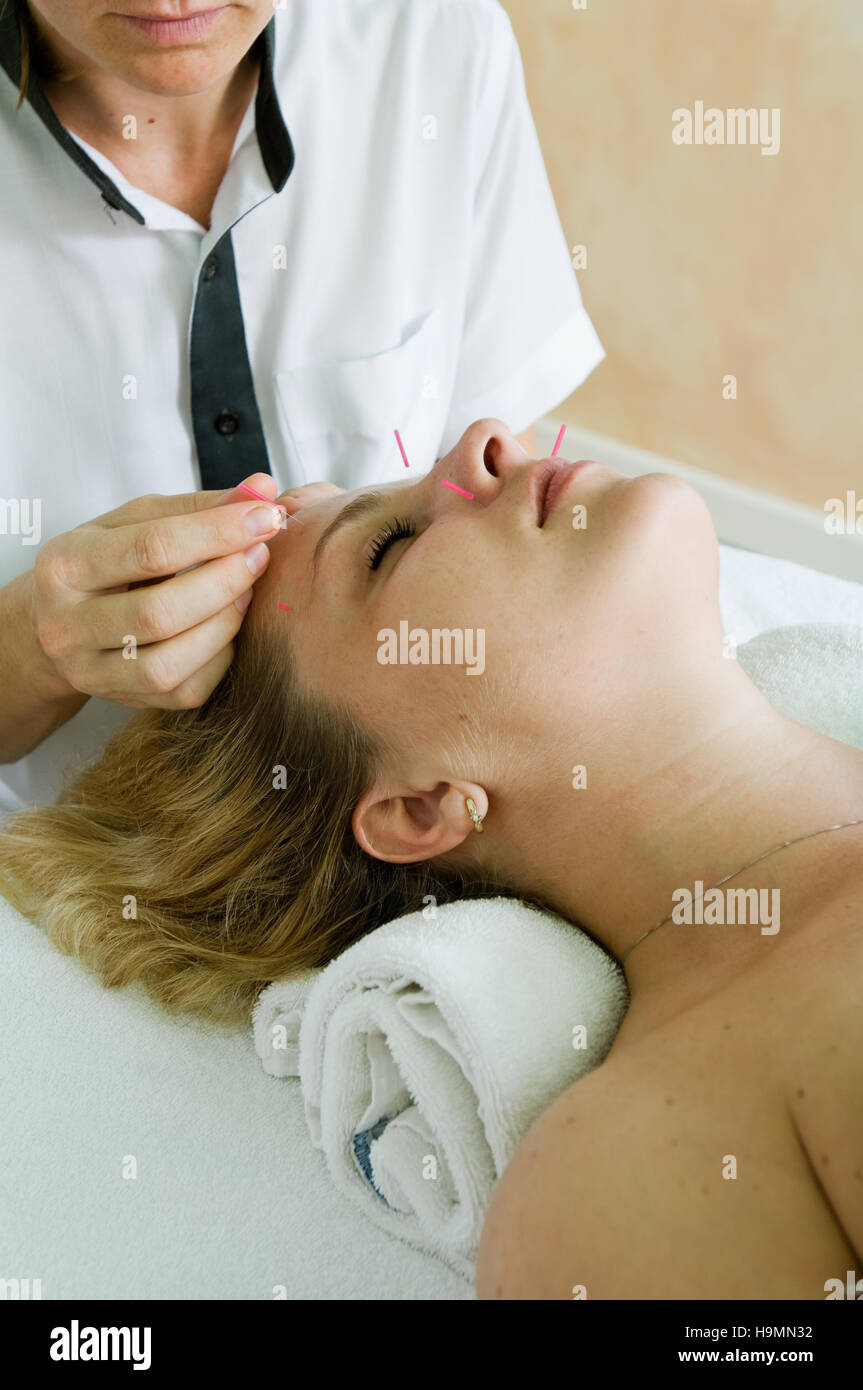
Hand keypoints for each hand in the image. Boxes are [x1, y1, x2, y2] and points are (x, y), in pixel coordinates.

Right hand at [30, 473, 341, 710]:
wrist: (53, 625)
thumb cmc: (104, 563)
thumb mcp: (134, 522)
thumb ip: (197, 507)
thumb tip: (264, 489)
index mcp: (65, 565)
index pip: (150, 549)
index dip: (217, 532)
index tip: (266, 517)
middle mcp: (68, 626)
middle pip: (158, 612)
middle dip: (224, 581)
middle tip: (261, 555)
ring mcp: (92, 672)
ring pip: (169, 664)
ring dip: (224, 624)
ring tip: (248, 590)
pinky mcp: (125, 702)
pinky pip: (185, 690)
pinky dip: (220, 657)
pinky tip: (229, 627)